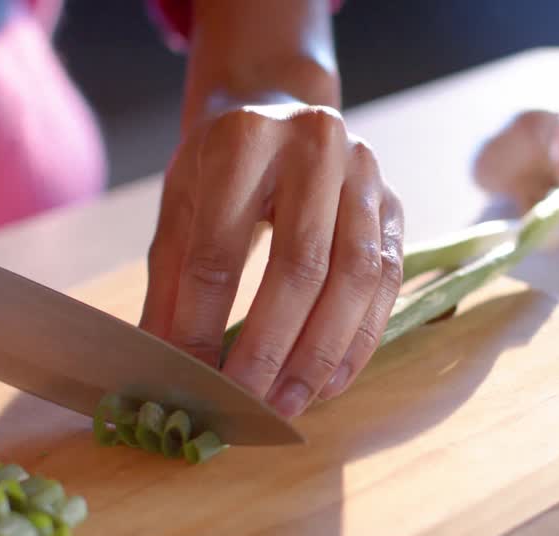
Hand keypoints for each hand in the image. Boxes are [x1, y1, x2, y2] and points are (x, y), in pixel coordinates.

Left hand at [141, 102, 403, 417]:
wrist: (279, 108)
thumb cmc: (222, 167)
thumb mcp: (182, 206)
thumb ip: (171, 283)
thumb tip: (162, 365)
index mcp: (245, 139)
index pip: (221, 249)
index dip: (203, 322)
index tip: (189, 377)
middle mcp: (316, 146)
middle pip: (299, 266)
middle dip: (269, 348)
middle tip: (244, 403)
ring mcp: (366, 174)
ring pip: (354, 279)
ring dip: (320, 354)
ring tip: (287, 404)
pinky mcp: (395, 205)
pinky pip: (387, 283)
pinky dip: (357, 341)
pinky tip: (328, 382)